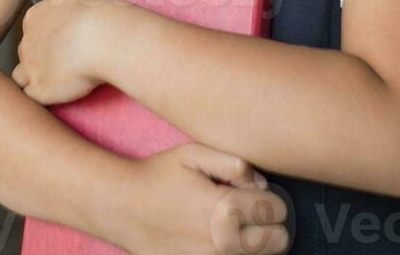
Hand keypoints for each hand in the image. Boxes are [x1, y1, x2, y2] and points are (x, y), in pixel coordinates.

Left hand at [11, 0, 113, 104]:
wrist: (103, 36)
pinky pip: (31, 98)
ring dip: (35, 79)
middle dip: (40, 59)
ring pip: (22, 78)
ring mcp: (31, 67)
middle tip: (66, 62)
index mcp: (33, 18)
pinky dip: (41, 97)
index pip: (32, 32)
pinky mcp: (39, 90)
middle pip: (26, 54)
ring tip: (58, 81)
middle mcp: (26, 42)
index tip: (65, 42)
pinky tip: (58, 94)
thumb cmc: (93, 8)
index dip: (47, 39)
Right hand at [117, 142, 290, 254]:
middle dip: (271, 225)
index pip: (276, 210)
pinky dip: (235, 253)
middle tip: (252, 212)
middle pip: (276, 242)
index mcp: (225, 209)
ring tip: (238, 225)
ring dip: (255, 243)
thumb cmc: (159, 176)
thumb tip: (261, 183)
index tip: (257, 193)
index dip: (272, 198)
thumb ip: (233, 163)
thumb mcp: (193, 154)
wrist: (123, 208)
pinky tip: (222, 239)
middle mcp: (223, 243)